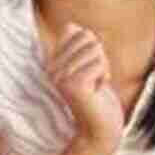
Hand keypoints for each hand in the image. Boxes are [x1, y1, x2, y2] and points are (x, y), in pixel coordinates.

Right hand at [47, 24, 122, 152]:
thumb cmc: (98, 97)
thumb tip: (71, 26)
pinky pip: (98, 64)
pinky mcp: (72, 86)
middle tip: (95, 79)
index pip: (77, 32)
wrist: (100, 128)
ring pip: (95, 51)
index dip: (93, 49)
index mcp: (52, 62)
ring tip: (95, 86)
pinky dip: (104, 76)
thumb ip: (80, 45)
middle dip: (100, 57)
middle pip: (88, 39)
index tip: (90, 70)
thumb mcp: (90, 65)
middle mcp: (51, 69)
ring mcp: (59, 77)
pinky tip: (96, 91)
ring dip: (103, 68)